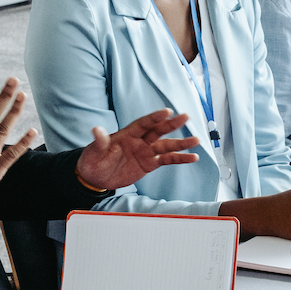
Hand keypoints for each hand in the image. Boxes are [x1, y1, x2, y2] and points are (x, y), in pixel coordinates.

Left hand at [74, 109, 198, 190]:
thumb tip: (96, 129)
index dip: (154, 118)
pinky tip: (192, 157)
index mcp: (127, 134)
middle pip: (158, 131)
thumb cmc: (94, 160)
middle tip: (186, 117)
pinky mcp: (149, 163)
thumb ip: (99, 141)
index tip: (167, 112)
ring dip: (181, 143)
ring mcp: (145, 152)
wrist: (96, 177)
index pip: (143, 124)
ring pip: (166, 145)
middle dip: (172, 125)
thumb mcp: (94, 151)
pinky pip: (167, 160)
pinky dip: (179, 159)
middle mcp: (139, 141)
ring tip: (196, 141)